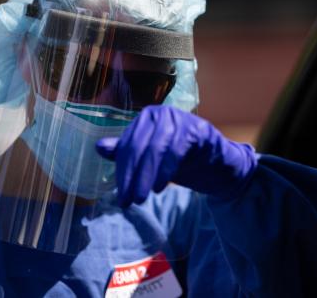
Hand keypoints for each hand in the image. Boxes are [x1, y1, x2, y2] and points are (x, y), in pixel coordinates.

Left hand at [96, 106, 256, 206]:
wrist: (217, 165)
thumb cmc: (182, 160)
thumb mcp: (151, 160)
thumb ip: (128, 153)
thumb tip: (99, 147)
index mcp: (147, 118)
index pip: (128, 145)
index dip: (123, 171)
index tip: (121, 195)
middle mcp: (162, 114)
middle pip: (139, 146)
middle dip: (132, 176)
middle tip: (127, 201)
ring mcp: (181, 119)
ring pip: (156, 148)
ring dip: (146, 176)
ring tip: (140, 198)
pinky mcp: (198, 130)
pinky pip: (177, 150)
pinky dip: (166, 170)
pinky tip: (159, 188)